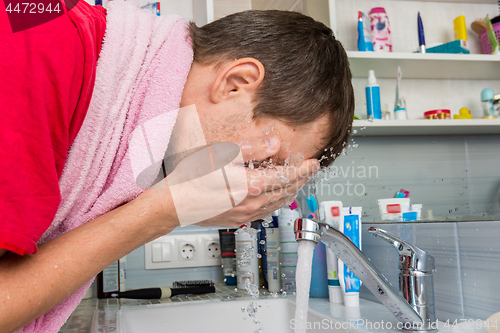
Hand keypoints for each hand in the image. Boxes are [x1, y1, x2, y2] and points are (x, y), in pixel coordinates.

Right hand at [195, 137, 319, 226]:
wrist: (174, 203)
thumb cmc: (192, 177)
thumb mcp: (222, 153)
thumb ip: (252, 148)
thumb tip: (274, 144)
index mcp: (251, 185)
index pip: (287, 177)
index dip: (303, 170)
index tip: (314, 163)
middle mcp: (251, 203)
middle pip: (286, 191)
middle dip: (302, 180)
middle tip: (311, 171)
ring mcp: (245, 214)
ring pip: (278, 204)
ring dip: (291, 192)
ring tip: (298, 182)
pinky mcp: (237, 220)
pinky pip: (266, 212)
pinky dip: (276, 203)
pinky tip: (275, 198)